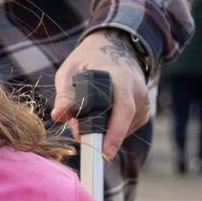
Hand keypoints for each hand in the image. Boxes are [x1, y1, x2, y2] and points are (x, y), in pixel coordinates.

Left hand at [49, 31, 152, 157]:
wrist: (114, 49)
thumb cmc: (88, 61)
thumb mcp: (71, 70)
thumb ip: (65, 94)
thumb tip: (58, 116)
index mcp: (122, 78)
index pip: (123, 109)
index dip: (114, 133)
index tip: (103, 152)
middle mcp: (138, 91)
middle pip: (124, 124)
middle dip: (102, 138)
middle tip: (81, 140)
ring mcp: (143, 103)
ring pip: (123, 130)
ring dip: (103, 132)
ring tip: (85, 117)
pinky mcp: (143, 113)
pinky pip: (125, 130)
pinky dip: (110, 130)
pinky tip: (99, 116)